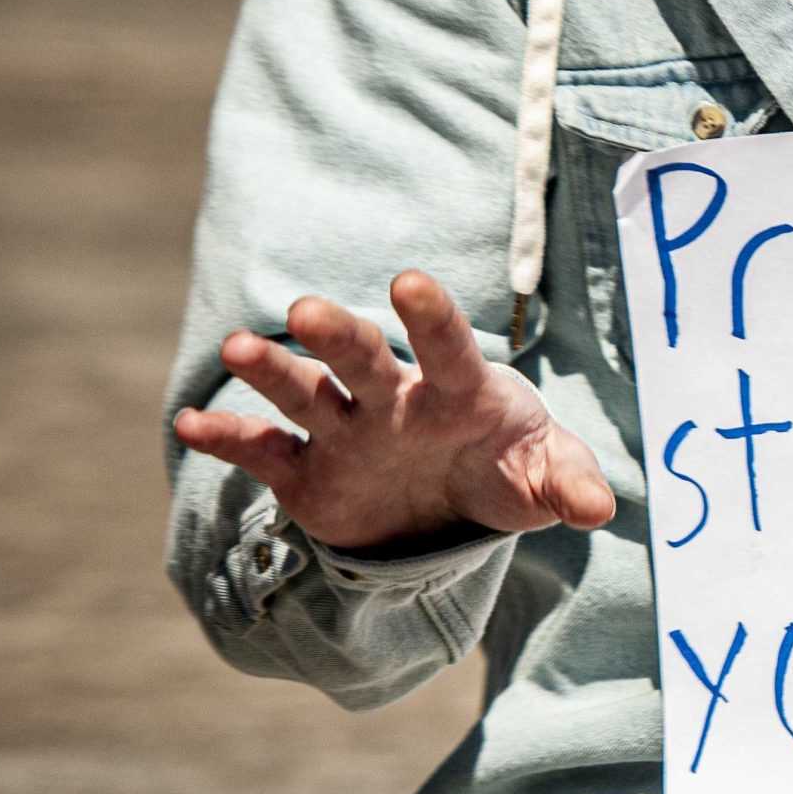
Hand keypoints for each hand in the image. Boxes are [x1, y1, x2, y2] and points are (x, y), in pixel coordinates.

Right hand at [173, 270, 614, 551]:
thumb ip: (569, 485)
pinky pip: (264, 451)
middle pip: (363, 360)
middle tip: (309, 311)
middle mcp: (395, 400)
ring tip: (238, 348)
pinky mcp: (308, 473)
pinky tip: (190, 423)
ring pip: (305, 394)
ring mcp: (346, 432)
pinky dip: (228, 438)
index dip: (432, 320)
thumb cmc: (509, 467)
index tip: (411, 283)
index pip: (448, 349)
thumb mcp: (545, 478)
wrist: (458, 508)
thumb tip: (602, 509)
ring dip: (272, 372)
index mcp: (459, 392)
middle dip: (339, 336)